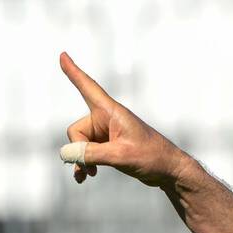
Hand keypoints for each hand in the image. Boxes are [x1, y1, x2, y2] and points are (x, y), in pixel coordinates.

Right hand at [58, 52, 187, 188]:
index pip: (88, 88)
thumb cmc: (152, 157)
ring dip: (81, 160)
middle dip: (79, 149)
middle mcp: (107, 119)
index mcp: (112, 112)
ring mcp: (107, 133)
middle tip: (92, 166)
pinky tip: (84, 177)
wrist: (169, 171)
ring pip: (80, 144)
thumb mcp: (121, 156)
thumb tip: (66, 153)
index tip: (63, 56)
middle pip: (76, 131)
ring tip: (88, 175)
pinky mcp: (109, 146)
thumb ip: (91, 154)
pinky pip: (88, 152)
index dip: (73, 72)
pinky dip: (85, 163)